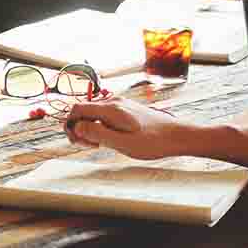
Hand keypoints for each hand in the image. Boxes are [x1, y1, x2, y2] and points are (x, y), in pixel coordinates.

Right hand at [64, 98, 183, 159]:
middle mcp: (113, 102)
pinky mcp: (126, 109)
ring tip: (101, 144)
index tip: (76, 141)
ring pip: (93, 113)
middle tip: (90, 146)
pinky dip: (100, 125)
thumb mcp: (121, 143)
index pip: (77, 109)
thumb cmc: (152, 142)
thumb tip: (76, 127)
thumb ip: (97, 133)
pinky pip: (104, 114)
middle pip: (84, 110)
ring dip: (90, 128)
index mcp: (110, 109)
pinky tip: (110, 138)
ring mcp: (120, 104)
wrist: (176, 135)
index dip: (70, 125)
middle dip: (80, 128)